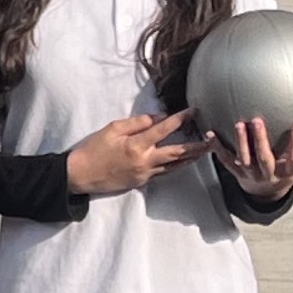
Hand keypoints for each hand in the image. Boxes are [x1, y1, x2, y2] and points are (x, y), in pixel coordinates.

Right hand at [64, 110, 204, 197]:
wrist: (80, 175)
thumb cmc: (93, 149)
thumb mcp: (112, 129)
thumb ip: (137, 122)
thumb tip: (158, 118)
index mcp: (137, 145)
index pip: (164, 129)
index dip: (180, 119)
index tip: (193, 111)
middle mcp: (145, 161)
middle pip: (178, 153)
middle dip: (197, 146)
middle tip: (212, 140)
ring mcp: (145, 174)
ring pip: (174, 166)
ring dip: (191, 158)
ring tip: (204, 151)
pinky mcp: (141, 182)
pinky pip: (164, 173)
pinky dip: (176, 166)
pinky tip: (183, 161)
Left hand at [211, 114, 292, 198]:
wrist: (267, 194)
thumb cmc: (291, 171)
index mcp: (288, 172)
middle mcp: (268, 175)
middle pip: (264, 159)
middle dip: (260, 141)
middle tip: (257, 120)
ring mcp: (250, 175)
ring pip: (244, 159)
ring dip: (240, 142)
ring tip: (238, 123)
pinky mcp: (235, 173)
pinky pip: (225, 161)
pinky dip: (216, 149)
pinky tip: (210, 134)